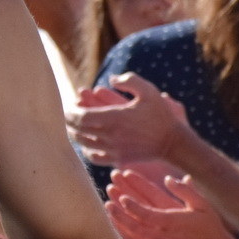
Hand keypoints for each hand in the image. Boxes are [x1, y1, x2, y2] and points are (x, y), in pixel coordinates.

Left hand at [67, 74, 188, 166]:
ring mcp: (113, 149)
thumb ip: (129, 80)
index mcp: (114, 118)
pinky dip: (86, 150)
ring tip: (71, 127)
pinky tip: (85, 144)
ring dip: (75, 135)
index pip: (81, 117)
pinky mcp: (118, 159)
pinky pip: (95, 157)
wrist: (172, 142)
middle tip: (66, 115)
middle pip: (79, 131)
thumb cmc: (160, 114)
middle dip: (69, 122)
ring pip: (85, 144)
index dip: (71, 112)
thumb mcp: (148, 91)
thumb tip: (111, 79)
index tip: (69, 106)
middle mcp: (110, 136)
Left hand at [105, 168, 232, 238]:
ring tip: (108, 211)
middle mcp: (162, 236)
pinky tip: (116, 232)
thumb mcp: (202, 204)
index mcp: (172, 222)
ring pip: (132, 238)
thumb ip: (186, 190)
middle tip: (107, 200)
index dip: (132, 206)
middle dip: (119, 212)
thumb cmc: (208, 227)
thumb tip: (168, 178)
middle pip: (134, 225)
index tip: (122, 196)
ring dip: (118, 225)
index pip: (147, 213)